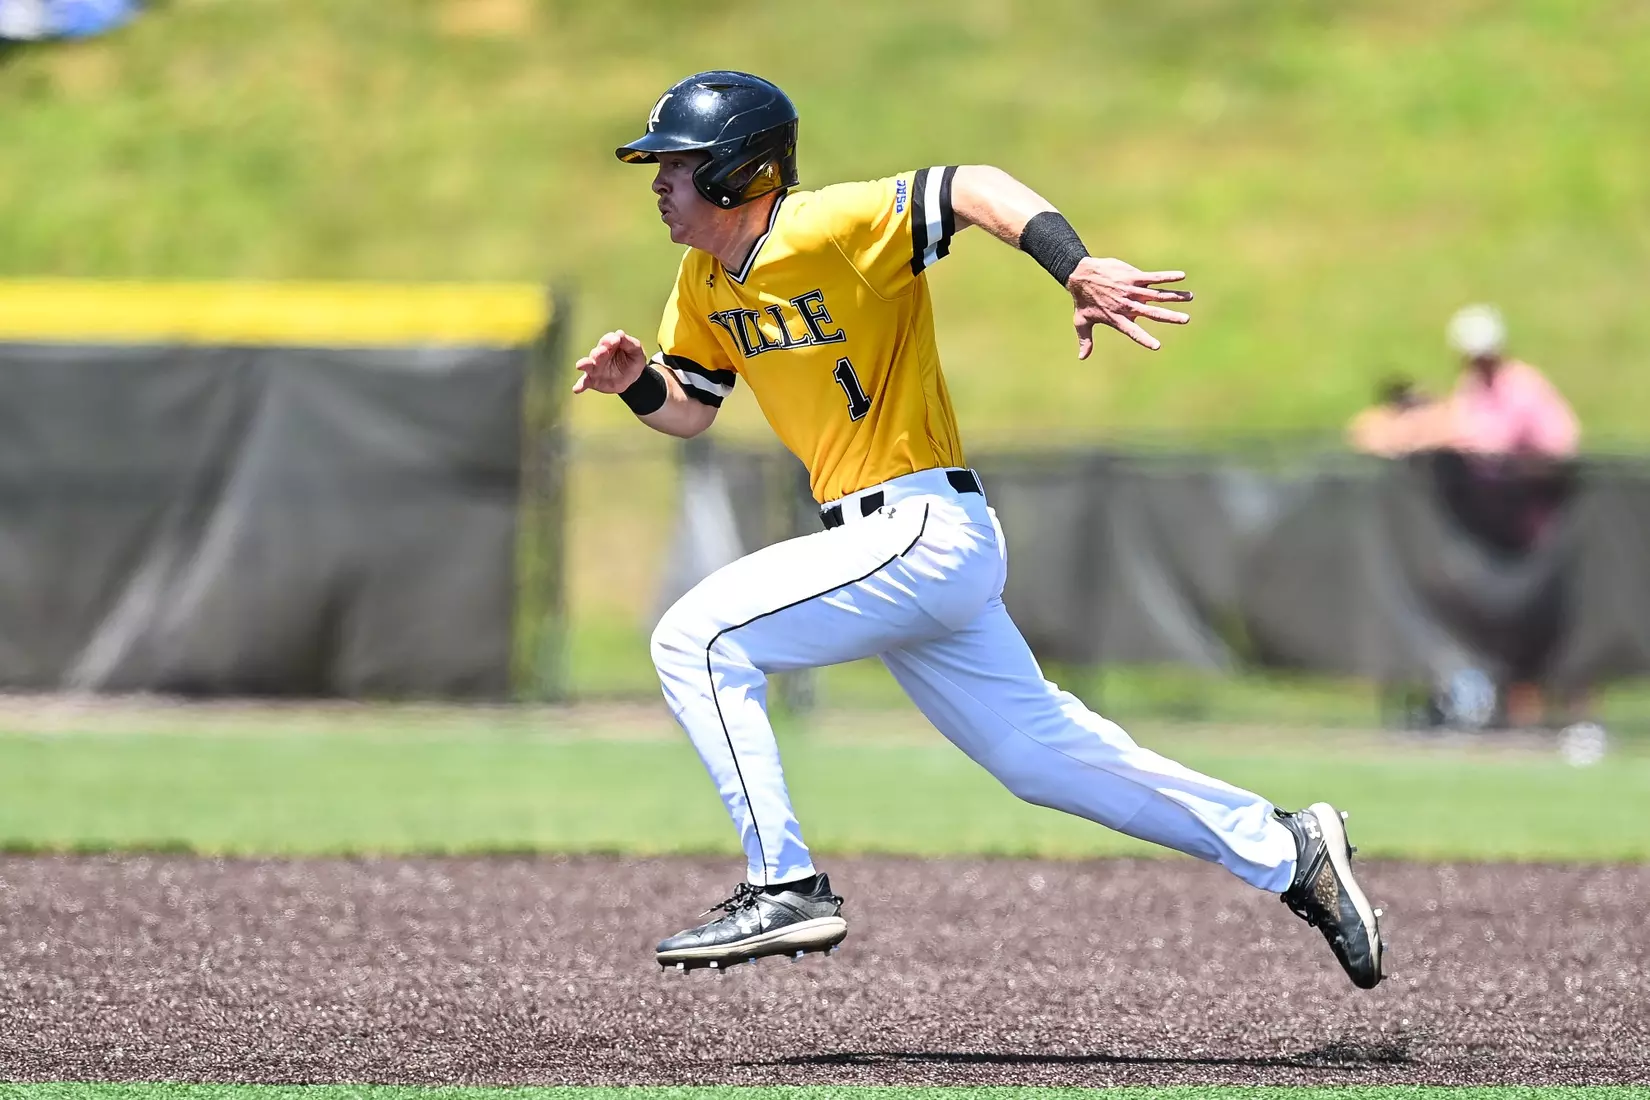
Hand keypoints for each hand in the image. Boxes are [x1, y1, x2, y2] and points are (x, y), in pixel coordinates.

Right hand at [573, 330, 647, 393]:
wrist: (632, 377)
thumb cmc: (633, 360)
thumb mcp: (636, 350)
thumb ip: (629, 343)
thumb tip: (620, 333)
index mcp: (609, 345)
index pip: (607, 340)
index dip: (611, 340)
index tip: (616, 340)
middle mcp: (599, 355)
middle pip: (596, 352)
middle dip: (598, 352)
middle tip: (602, 352)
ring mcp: (595, 368)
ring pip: (588, 365)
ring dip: (585, 364)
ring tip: (580, 365)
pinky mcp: (593, 380)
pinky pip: (585, 382)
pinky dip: (580, 385)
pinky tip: (577, 389)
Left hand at [1068, 258, 1192, 355]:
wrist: (1080, 275)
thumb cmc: (1082, 300)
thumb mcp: (1082, 321)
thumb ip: (1086, 340)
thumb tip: (1082, 358)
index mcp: (1117, 318)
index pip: (1133, 331)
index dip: (1144, 338)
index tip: (1157, 346)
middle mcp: (1127, 305)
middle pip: (1152, 312)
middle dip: (1169, 316)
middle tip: (1186, 319)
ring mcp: (1131, 290)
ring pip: (1157, 294)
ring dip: (1174, 295)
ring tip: (1190, 297)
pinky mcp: (1133, 277)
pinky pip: (1153, 277)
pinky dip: (1167, 276)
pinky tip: (1181, 276)